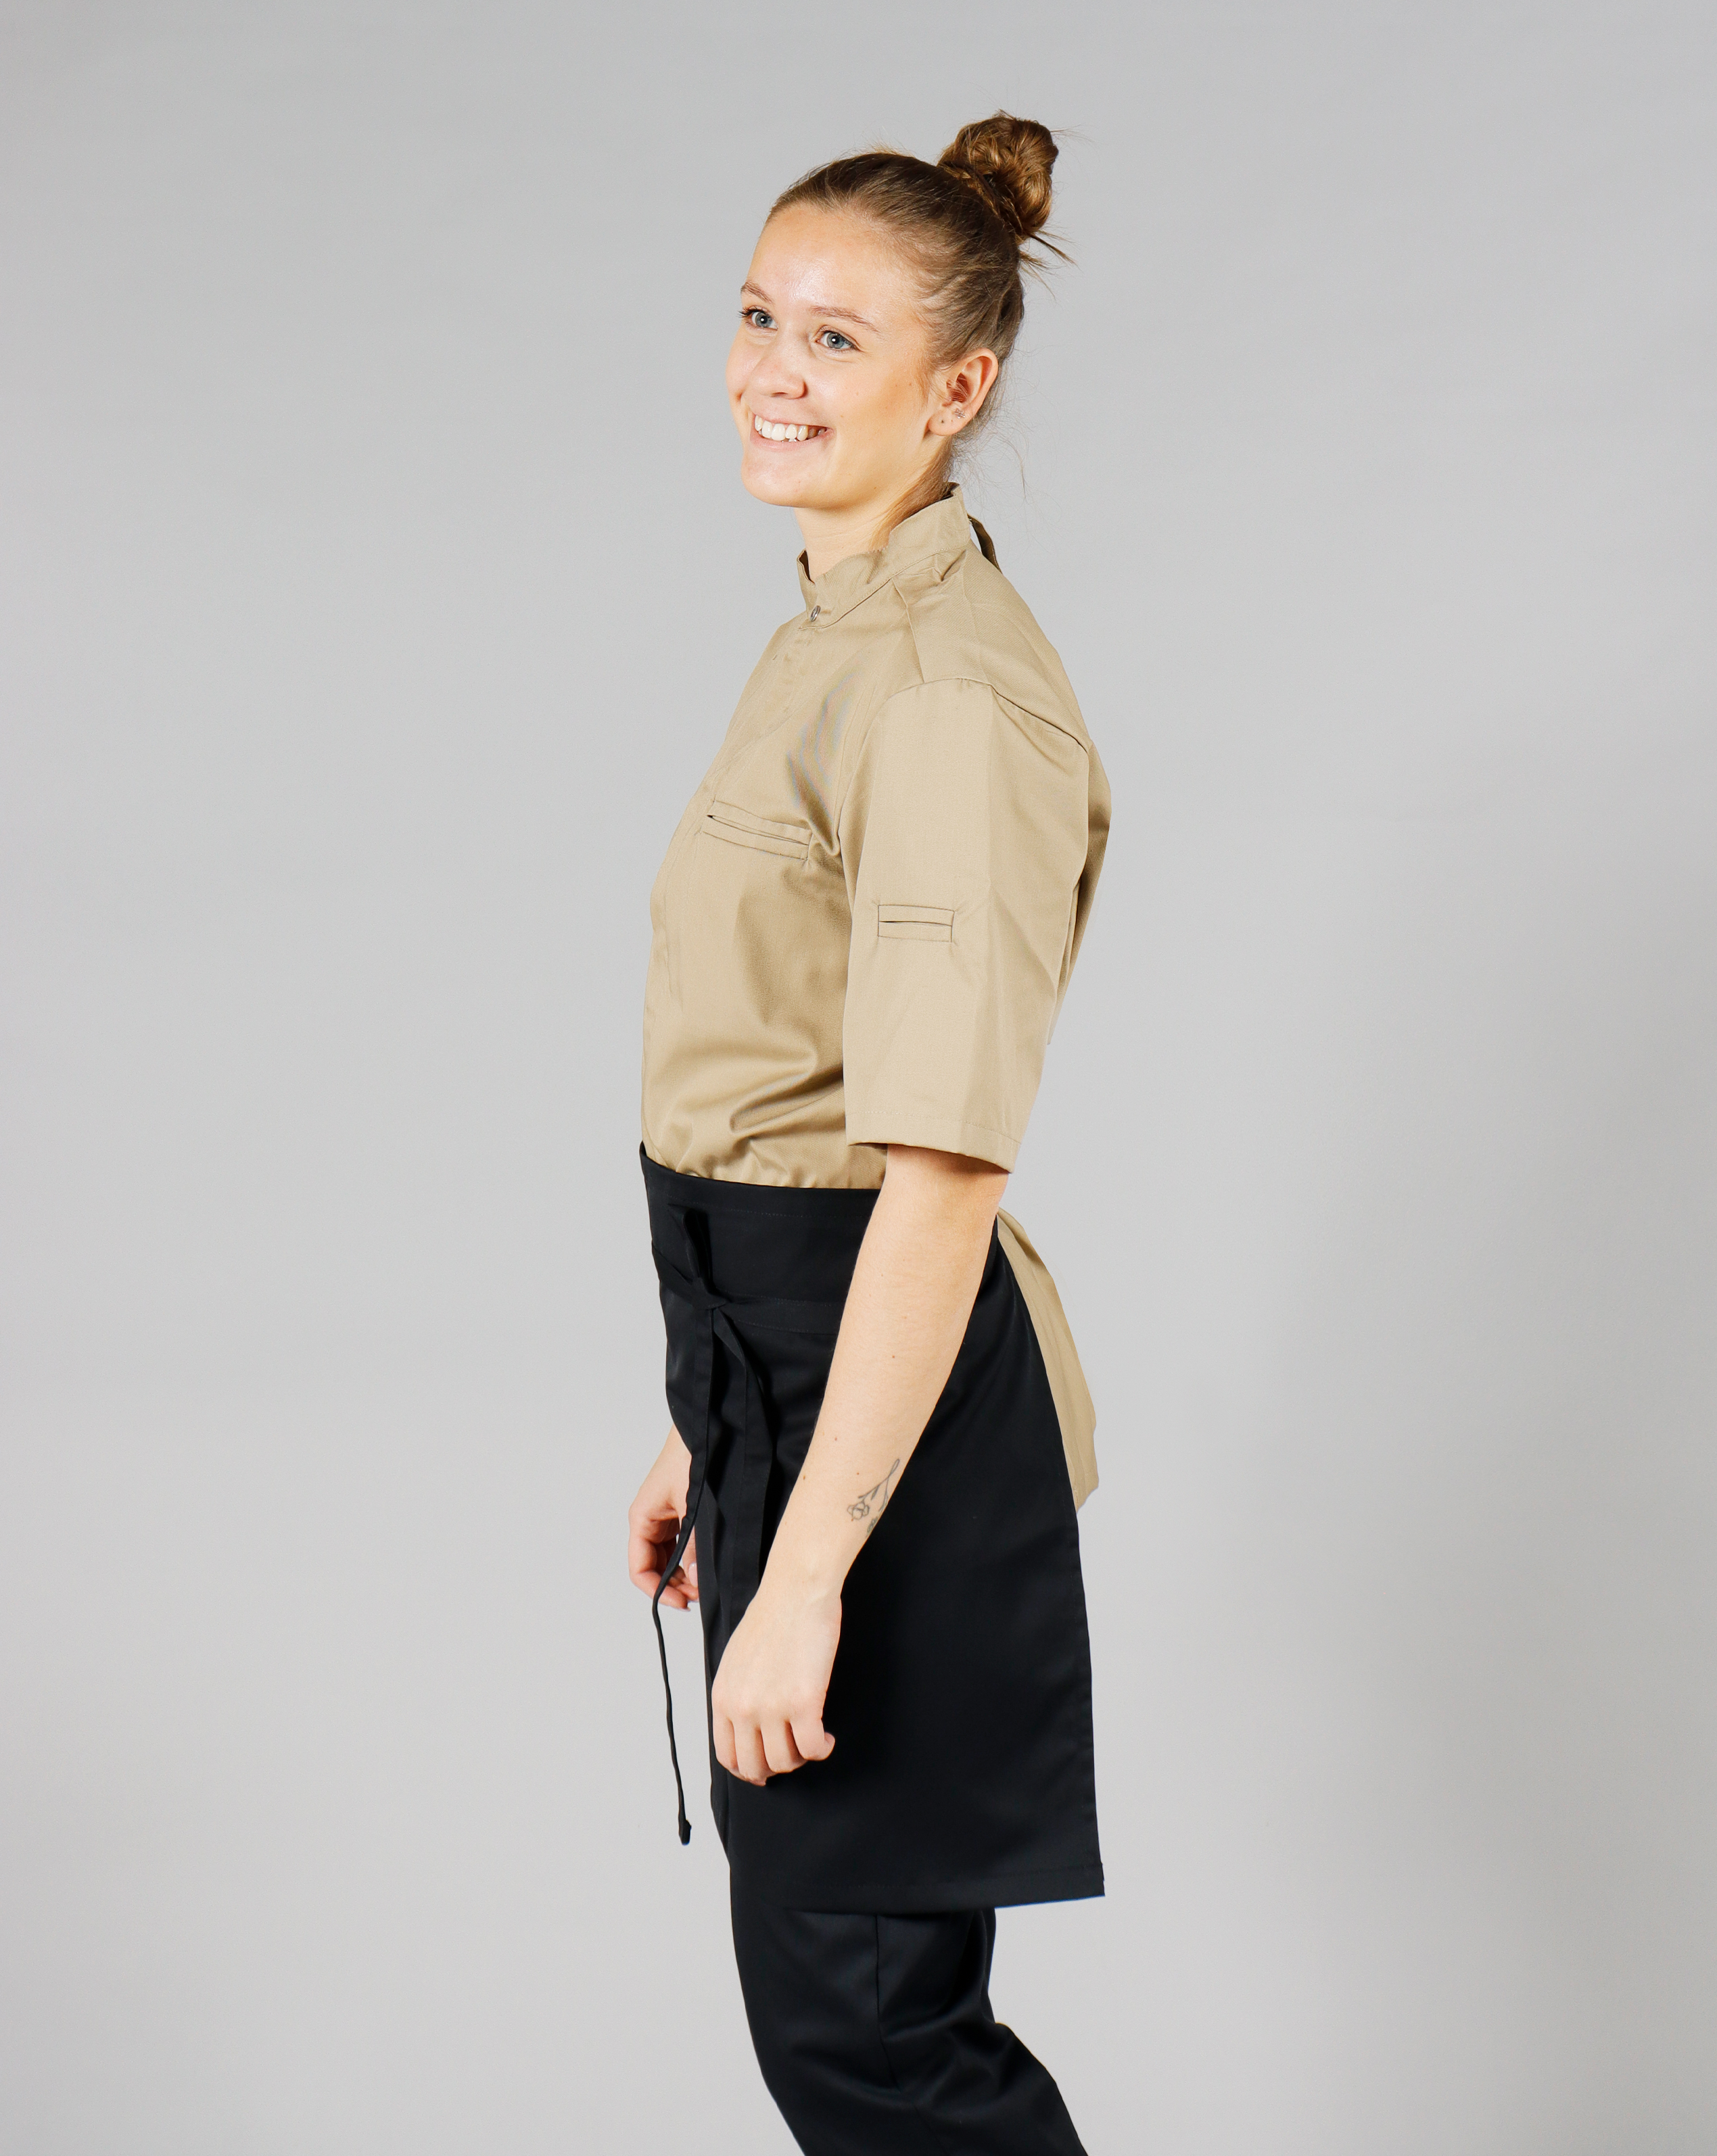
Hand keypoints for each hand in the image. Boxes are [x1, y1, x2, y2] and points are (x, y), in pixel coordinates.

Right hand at [628, 1427, 698, 1608]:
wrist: (707, 1429)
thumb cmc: (693, 1458)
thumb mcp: (694, 1506)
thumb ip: (694, 1546)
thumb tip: (696, 1580)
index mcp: (643, 1519)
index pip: (640, 1569)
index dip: (659, 1591)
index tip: (683, 1602)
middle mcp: (650, 1521)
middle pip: (654, 1568)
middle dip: (674, 1586)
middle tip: (700, 1596)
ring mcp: (665, 1517)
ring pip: (668, 1559)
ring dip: (683, 1575)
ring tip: (704, 1584)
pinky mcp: (680, 1513)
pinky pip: (679, 1545)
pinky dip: (690, 1559)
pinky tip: (705, 1565)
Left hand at [711, 1574, 839, 1783]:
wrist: (796, 1591)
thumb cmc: (772, 1616)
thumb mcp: (736, 1660)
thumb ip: (737, 1694)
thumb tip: (747, 1726)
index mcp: (723, 1696)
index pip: (726, 1755)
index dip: (747, 1768)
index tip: (763, 1768)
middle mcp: (742, 1707)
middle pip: (754, 1766)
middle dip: (775, 1768)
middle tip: (792, 1755)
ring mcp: (772, 1707)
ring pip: (785, 1761)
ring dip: (802, 1757)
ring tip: (812, 1739)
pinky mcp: (803, 1702)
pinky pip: (812, 1747)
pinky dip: (822, 1748)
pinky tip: (826, 1737)